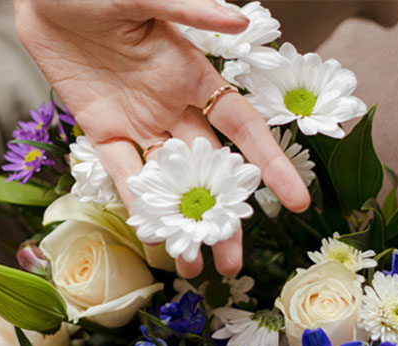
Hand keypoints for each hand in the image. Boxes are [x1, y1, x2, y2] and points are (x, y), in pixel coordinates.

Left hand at [12, 0, 309, 277]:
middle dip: (223, 216)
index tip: (296, 202)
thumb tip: (237, 20)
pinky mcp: (100, 128)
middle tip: (233, 264)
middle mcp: (173, 106)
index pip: (244, 129)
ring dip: (181, 222)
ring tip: (192, 268)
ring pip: (168, 181)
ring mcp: (138, 121)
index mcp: (195, 74)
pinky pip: (121, 172)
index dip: (272, 164)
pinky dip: (135, 203)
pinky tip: (150, 237)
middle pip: (208, 170)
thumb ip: (188, 10)